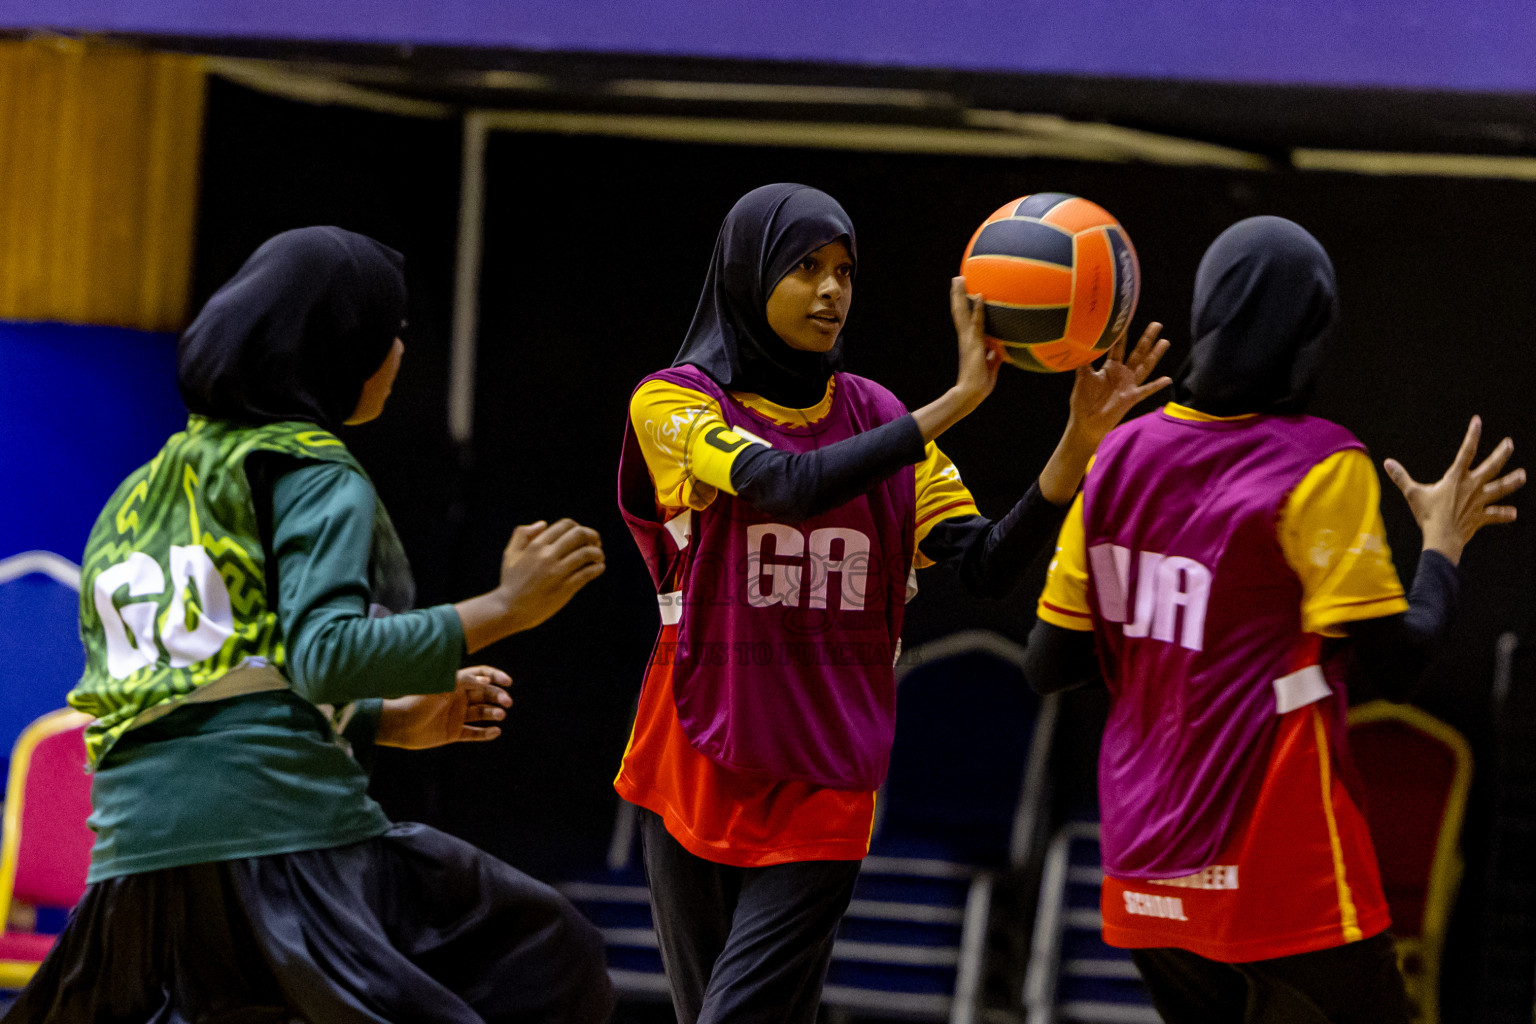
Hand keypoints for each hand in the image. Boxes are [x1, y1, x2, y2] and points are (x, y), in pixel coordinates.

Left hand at [376, 666, 512, 749]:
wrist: (398, 724)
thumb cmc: (418, 700)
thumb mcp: (442, 686)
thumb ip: (463, 681)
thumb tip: (486, 680)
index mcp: (456, 683)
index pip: (481, 675)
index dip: (496, 677)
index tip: (508, 682)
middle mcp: (459, 698)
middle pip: (485, 695)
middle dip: (498, 696)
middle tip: (507, 702)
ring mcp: (457, 716)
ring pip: (482, 714)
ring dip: (493, 713)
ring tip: (500, 715)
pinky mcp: (454, 733)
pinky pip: (474, 734)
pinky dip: (486, 733)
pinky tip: (496, 731)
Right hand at [456, 518, 605, 651]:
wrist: (509, 610)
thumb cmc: (511, 581)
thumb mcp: (510, 554)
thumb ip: (522, 534)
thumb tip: (544, 524)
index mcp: (536, 545)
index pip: (566, 525)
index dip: (579, 527)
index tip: (583, 536)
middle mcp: (547, 556)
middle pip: (579, 535)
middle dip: (593, 536)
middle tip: (597, 543)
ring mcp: (557, 572)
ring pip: (587, 554)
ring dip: (598, 553)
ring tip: (599, 558)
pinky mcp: (565, 588)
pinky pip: (587, 573)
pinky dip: (597, 568)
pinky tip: (599, 568)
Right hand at [950, 276, 1001, 403]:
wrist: (970, 394)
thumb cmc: (979, 385)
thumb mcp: (990, 367)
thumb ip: (993, 356)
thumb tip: (999, 349)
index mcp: (969, 342)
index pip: (965, 319)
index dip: (964, 306)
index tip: (964, 292)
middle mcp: (965, 338)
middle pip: (959, 311)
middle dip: (958, 295)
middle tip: (956, 278)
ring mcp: (968, 339)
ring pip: (962, 312)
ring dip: (960, 295)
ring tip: (958, 279)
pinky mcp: (974, 344)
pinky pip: (977, 323)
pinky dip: (978, 309)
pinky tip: (979, 296)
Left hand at [1065, 321, 1172, 448]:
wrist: (1086, 422)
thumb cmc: (1083, 401)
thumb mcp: (1082, 377)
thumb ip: (1083, 361)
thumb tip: (1078, 343)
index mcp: (1110, 367)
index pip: (1118, 347)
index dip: (1122, 334)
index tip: (1127, 319)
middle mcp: (1122, 373)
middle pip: (1137, 352)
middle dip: (1146, 338)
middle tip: (1157, 324)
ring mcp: (1128, 385)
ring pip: (1145, 366)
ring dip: (1155, 355)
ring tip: (1164, 341)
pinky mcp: (1131, 397)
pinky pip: (1146, 390)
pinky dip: (1156, 385)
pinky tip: (1167, 379)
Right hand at [1384, 416, 1523, 565]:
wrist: (1442, 538)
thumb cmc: (1427, 515)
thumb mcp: (1413, 494)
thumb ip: (1401, 477)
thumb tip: (1387, 463)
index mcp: (1456, 478)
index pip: (1466, 451)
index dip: (1473, 435)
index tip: (1478, 421)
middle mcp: (1472, 487)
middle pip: (1491, 466)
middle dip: (1501, 454)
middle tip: (1509, 443)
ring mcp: (1479, 502)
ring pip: (1500, 488)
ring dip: (1512, 481)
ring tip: (1523, 475)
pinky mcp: (1481, 516)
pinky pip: (1495, 515)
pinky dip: (1504, 514)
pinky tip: (1514, 514)